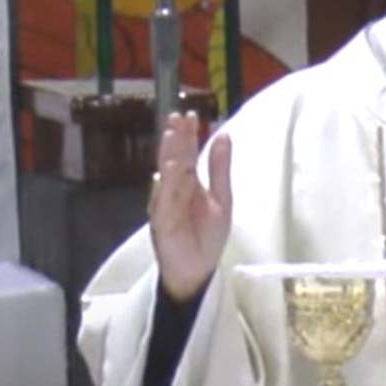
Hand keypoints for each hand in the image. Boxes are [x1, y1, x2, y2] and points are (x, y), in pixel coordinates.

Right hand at [148, 111, 232, 302]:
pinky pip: (165, 201)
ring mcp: (165, 205)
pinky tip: (170, 169)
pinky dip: (168, 186)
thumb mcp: (221, 198)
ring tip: (173, 135)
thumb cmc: (207, 235)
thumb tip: (223, 135)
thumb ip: (219, 169)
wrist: (198, 270)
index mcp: (188, 183)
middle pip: (174, 160)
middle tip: (178, 117)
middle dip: (176, 139)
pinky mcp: (162, 222)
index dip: (187, 135)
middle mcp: (173, 190)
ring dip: (169, 156)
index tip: (190, 115)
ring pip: (166, 176)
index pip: (186, 153)